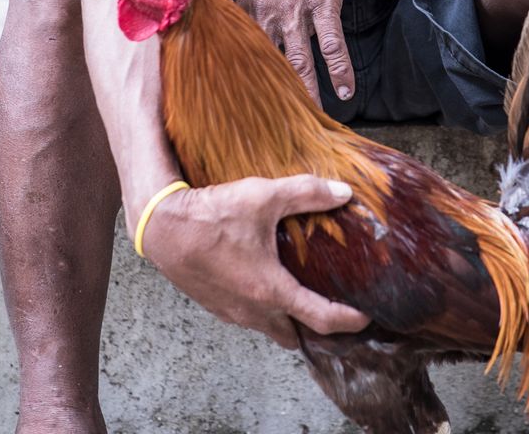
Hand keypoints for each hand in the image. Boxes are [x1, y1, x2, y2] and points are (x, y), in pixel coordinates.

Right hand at [142, 175, 368, 347]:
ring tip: (303, 294)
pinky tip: (265, 282)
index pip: (321, 318)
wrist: (163, 228)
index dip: (348, 320)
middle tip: (335, 309)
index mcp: (272, 290)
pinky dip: (264, 309)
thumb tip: (344, 193)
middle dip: (317, 330)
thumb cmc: (212, 215)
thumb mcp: (264, 196)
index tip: (365, 316)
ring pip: (269, 328)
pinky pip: (248, 317)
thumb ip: (307, 193)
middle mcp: (253, 310)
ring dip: (288, 319)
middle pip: (295, 335)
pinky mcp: (216, 305)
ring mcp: (232, 312)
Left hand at [236, 0, 358, 105]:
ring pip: (299, 60)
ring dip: (307, 91)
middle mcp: (266, 9)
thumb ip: (253, 0)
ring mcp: (295, 7)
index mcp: (247, 2)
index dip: (243, 78)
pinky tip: (346, 89)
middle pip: (266, 62)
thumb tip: (249, 26)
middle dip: (271, 94)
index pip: (239, 49)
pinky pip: (332, 44)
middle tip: (274, 123)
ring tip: (312, 117)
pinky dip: (340, 69)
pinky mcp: (324, 2)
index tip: (245, 103)